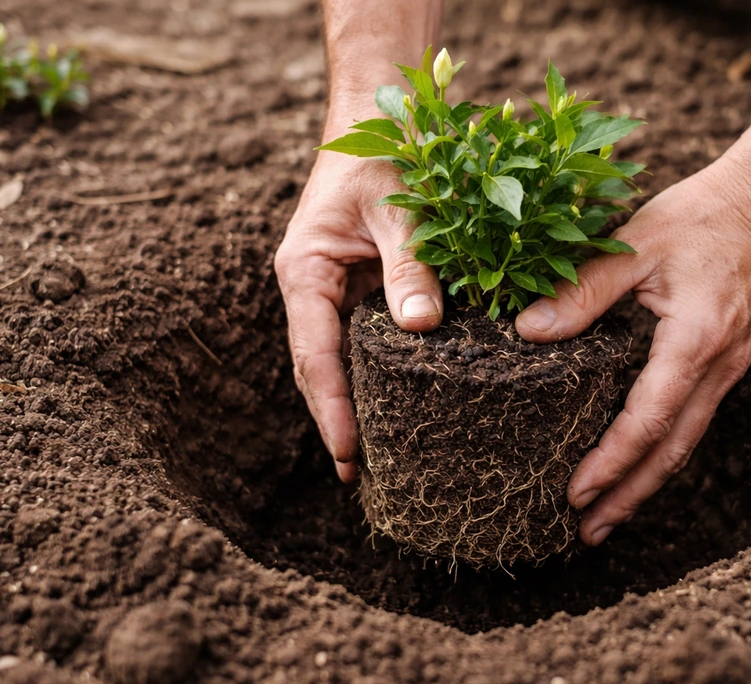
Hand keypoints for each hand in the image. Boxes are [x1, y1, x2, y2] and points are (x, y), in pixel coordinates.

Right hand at [274, 151, 442, 481]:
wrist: (382, 116)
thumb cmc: (386, 151)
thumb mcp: (400, 207)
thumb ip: (411, 264)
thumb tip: (423, 327)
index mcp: (305, 271)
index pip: (314, 356)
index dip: (331, 409)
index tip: (349, 456)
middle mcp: (315, 289)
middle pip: (321, 369)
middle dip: (339, 421)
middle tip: (363, 478)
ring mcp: (338, 291)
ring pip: (343, 360)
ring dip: (358, 405)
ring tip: (380, 458)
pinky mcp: (364, 288)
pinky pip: (368, 340)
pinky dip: (383, 374)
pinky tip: (404, 405)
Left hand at [514, 154, 750, 544]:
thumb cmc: (702, 215)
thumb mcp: (636, 244)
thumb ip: (583, 292)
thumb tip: (529, 332)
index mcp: (696, 340)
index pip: (650, 420)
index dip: (612, 462)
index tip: (576, 495)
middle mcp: (720, 365)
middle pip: (673, 450)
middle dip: (629, 496)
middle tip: (587, 533)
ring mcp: (730, 368)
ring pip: (686, 442)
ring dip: (646, 483)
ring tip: (607, 518)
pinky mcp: (728, 361)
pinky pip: (693, 419)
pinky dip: (663, 452)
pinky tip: (638, 466)